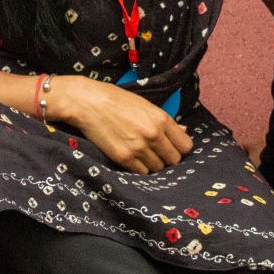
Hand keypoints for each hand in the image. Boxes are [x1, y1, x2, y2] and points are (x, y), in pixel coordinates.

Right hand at [49, 75, 193, 174]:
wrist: (88, 102)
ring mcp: (139, 148)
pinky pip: (142, 173)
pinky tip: (132, 158)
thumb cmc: (116, 100)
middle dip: (167, 158)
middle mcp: (154, 135)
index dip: (179, 148)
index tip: (172, 147)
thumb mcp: (145, 105)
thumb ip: (165, 121)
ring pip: (158, 169)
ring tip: (142, 154)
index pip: (186, 146)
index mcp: (161, 119)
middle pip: (174, 160)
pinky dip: (139, 169)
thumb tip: (184, 131)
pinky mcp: (124, 158)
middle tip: (157, 152)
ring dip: (153, 164)